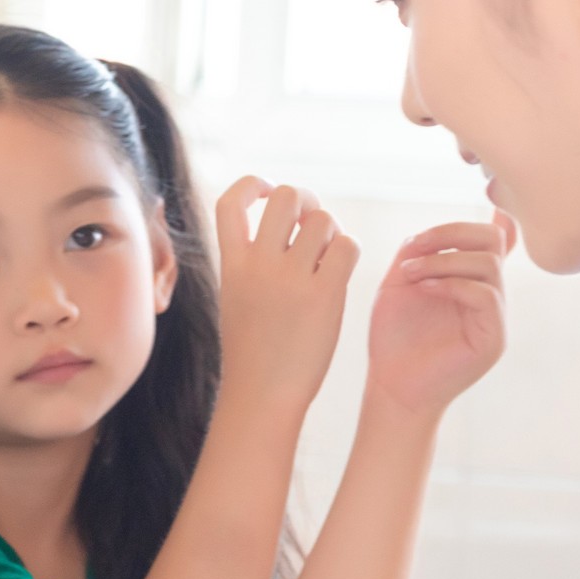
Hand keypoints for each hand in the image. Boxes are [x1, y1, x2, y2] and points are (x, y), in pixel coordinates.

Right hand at [215, 178, 359, 413]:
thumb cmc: (252, 349)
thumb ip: (252, 261)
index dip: (253, 184)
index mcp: (231, 264)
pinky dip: (348, 252)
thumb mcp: (237, 298)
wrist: (262, 393)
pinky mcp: (323, 295)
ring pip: (323, 220)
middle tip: (309, 226)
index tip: (266, 195)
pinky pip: (346, 246)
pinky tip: (338, 274)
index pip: (231, 201)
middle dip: (305, 203)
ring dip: (331, 232)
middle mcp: (259, 265)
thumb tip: (290, 226)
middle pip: (287, 196)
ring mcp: (291, 279)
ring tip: (326, 259)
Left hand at [366, 211, 512, 417]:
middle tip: (414, 246)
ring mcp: (495, 316)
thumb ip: (416, 253)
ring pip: (488, 264)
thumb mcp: (399, 284)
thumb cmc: (393, 337)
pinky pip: (487, 296)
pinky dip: (453, 285)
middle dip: (451, 233)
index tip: (420, 236)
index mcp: (470, 279)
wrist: (390, 385)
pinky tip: (423, 290)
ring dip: (443, 260)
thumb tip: (434, 230)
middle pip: (493, 240)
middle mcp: (489, 293)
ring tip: (409, 273)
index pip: (487, 236)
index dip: (463, 223)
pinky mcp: (493, 338)